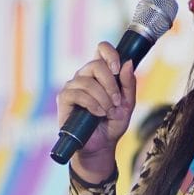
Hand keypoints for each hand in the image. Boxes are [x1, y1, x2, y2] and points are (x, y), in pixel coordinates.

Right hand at [56, 43, 136, 186]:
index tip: (118, 69)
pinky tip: (97, 114)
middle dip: (111, 84)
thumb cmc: (112, 123)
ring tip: (108, 112)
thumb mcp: (128, 104)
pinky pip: (77, 93)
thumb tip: (127, 63)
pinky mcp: (64, 98)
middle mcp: (85, 75)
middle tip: (117, 102)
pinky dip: (92, 104)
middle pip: (96, 65)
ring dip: (103, 98)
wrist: (101, 145)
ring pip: (87, 81)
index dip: (110, 53)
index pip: (101, 49)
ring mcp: (73, 86)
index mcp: (100, 73)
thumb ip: (129, 84)